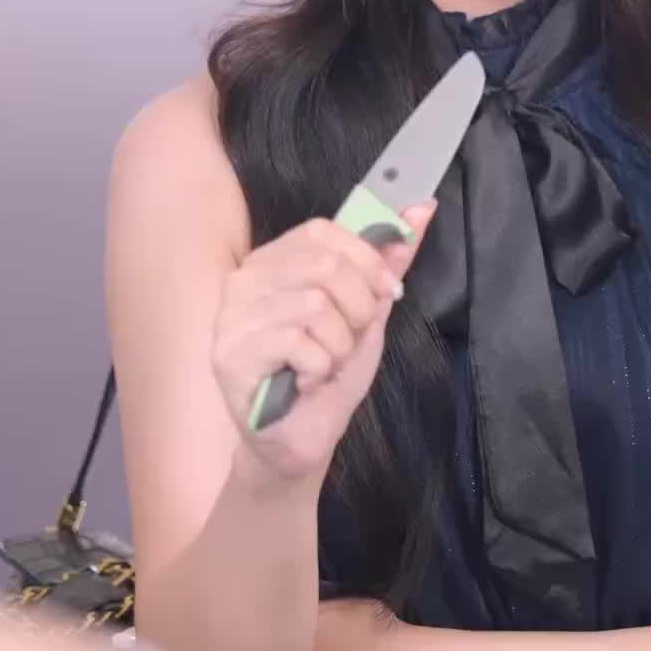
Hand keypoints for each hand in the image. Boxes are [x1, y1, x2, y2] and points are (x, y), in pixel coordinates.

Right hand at [213, 203, 435, 490]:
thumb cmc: (328, 374)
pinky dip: (319, 367)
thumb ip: (388, 264)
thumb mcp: (368, 313)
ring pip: (315, 305)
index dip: (365, 258)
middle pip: (323, 265)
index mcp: (273, 261)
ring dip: (339, 345)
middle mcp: (244, 280)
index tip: (387, 292)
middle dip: (358, 309)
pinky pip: (298, 342)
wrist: (299, 441)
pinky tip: (305, 383)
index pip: (322, 231)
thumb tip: (421, 209)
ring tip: (325, 365)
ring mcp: (231, 317)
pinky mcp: (230, 354)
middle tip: (349, 341)